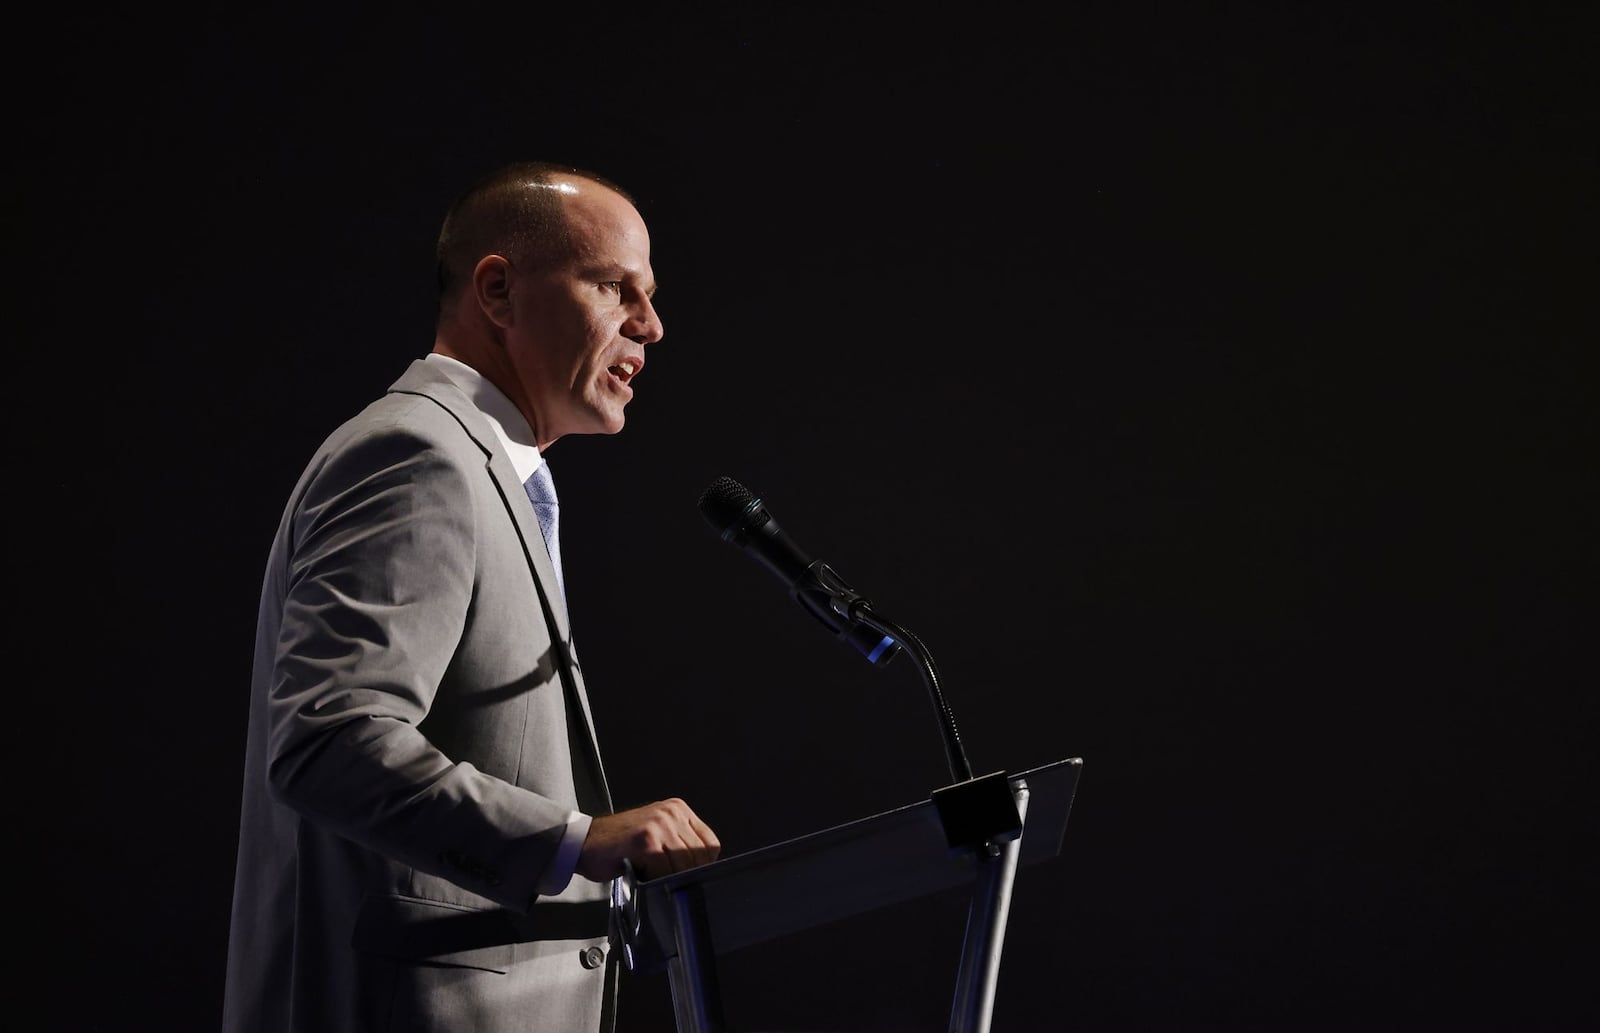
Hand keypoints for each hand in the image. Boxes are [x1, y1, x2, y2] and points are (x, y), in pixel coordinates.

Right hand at [576, 798, 720, 880]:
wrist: (583, 842)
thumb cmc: (619, 845)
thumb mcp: (657, 834)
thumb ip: (680, 844)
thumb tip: (702, 871)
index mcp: (678, 809)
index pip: (711, 844)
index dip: (701, 865)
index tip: (686, 875)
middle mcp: (671, 812)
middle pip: (700, 857)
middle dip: (685, 875)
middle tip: (664, 881)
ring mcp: (658, 824)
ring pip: (683, 866)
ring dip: (668, 879)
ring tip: (650, 876)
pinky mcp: (645, 840)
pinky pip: (664, 871)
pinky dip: (654, 880)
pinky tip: (640, 874)